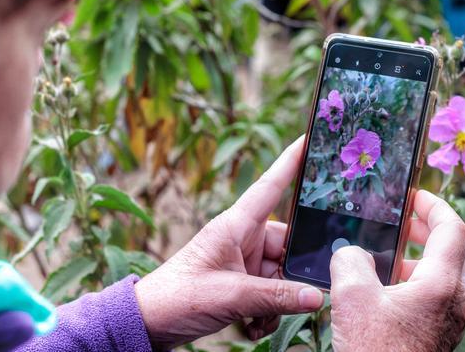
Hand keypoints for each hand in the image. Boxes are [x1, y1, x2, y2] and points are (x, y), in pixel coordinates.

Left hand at [135, 137, 323, 349]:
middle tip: (296, 297)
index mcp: (235, 226)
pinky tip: (252, 326)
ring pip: (280, 275)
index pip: (270, 186)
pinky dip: (266, 311)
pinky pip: (269, 292)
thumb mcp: (232, 296)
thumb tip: (316, 296)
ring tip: (258, 319)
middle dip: (292, 275)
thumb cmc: (178, 297)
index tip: (310, 137)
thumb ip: (277, 296)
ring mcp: (240, 262)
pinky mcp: (238, 283)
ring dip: (277, 301)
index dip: (291, 162)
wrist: (148, 323)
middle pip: (287, 245)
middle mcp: (241, 239)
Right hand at [330, 190, 464, 351]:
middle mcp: (457, 301)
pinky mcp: (442, 335)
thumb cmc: (373, 351)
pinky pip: (446, 296)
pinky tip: (391, 288)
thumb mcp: (351, 297)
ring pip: (459, 274)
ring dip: (433, 256)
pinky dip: (427, 280)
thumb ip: (351, 260)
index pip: (454, 228)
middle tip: (412, 223)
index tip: (414, 197)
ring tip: (394, 256)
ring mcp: (453, 320)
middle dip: (441, 228)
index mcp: (441, 284)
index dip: (434, 205)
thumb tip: (352, 252)